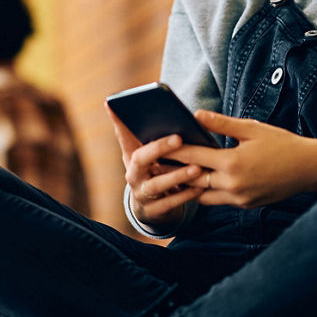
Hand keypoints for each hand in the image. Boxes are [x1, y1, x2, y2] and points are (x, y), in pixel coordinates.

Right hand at [107, 107, 204, 228]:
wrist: (151, 205)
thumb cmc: (152, 171)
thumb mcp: (144, 153)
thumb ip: (138, 132)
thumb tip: (116, 105)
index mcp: (131, 158)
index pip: (128, 140)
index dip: (128, 128)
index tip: (141, 116)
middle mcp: (133, 176)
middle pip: (140, 160)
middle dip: (159, 148)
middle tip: (179, 138)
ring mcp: (142, 195)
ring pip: (157, 185)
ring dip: (176, 175)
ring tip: (197, 167)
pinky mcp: (153, 211)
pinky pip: (170, 203)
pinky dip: (185, 195)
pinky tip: (200, 186)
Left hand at [169, 111, 316, 208]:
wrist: (310, 169)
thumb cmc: (282, 144)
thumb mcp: (252, 129)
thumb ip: (222, 124)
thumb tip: (195, 115)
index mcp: (232, 163)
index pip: (193, 155)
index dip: (172, 150)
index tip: (155, 143)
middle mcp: (232, 185)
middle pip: (192, 178)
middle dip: (173, 170)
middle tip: (153, 162)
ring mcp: (238, 199)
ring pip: (202, 195)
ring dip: (187, 185)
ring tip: (170, 173)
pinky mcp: (244, 206)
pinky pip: (217, 200)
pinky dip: (205, 191)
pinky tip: (196, 181)